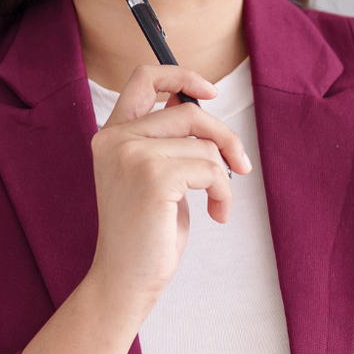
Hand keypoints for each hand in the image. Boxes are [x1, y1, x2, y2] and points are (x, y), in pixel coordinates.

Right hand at [14, 64, 251, 353]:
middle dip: (225, 136)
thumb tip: (203, 107)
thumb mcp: (154, 176)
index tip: (210, 92)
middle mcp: (116, 139)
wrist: (126, 278)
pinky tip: (215, 216)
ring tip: (217, 204)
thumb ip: (168, 142)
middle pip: (189, 111)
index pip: (143, 78)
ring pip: (205, 144)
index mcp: (112, 135)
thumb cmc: (146, 232)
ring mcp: (132, 156)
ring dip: (224, 176)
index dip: (180, 74)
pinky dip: (223, 193)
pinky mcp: (154, 177)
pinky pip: (211, 170)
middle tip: (242, 165)